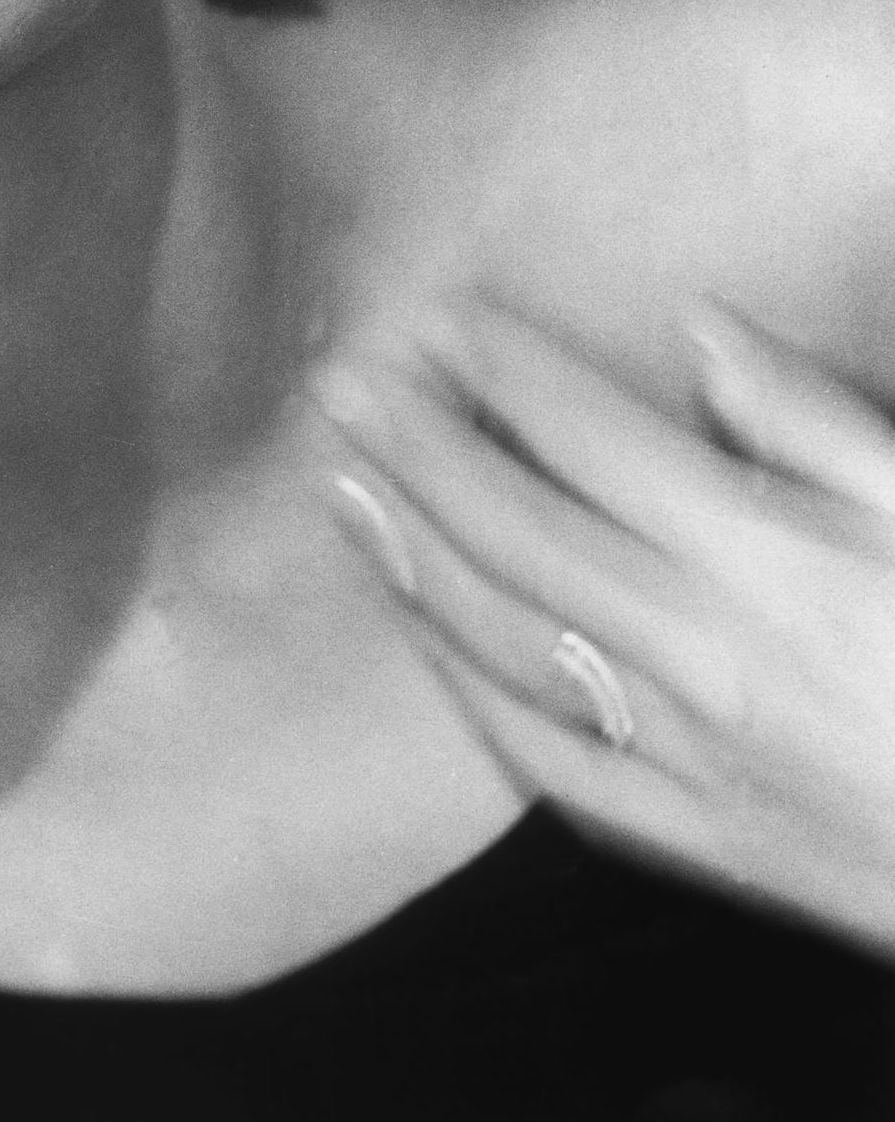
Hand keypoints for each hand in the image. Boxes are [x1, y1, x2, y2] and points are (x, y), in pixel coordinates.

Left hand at [316, 295, 894, 955]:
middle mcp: (707, 654)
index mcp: (771, 559)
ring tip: (341, 485)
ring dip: (410, 555)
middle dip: (415, 446)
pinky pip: (547, 761)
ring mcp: (691, 755)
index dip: (501, 370)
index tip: (432, 317)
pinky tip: (420, 634)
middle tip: (338, 382)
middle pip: (516, 529)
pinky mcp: (699, 839)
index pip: (591, 438)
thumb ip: (819, 417)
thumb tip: (700, 330)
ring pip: (505, 640)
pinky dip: (467, 690)